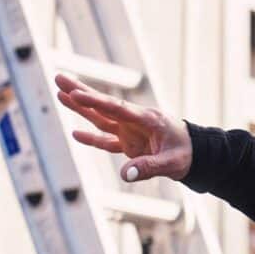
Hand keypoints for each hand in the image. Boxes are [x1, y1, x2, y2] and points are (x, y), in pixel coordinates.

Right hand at [55, 73, 192, 181]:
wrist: (196, 153)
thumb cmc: (187, 154)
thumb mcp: (172, 163)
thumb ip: (149, 167)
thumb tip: (125, 175)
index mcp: (148, 120)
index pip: (117, 109)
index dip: (96, 102)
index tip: (76, 93)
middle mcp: (135, 122)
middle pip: (103, 106)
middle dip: (81, 93)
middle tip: (58, 78)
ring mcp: (130, 131)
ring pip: (101, 118)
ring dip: (81, 108)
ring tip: (60, 93)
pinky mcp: (129, 143)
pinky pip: (107, 140)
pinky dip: (92, 138)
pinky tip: (75, 132)